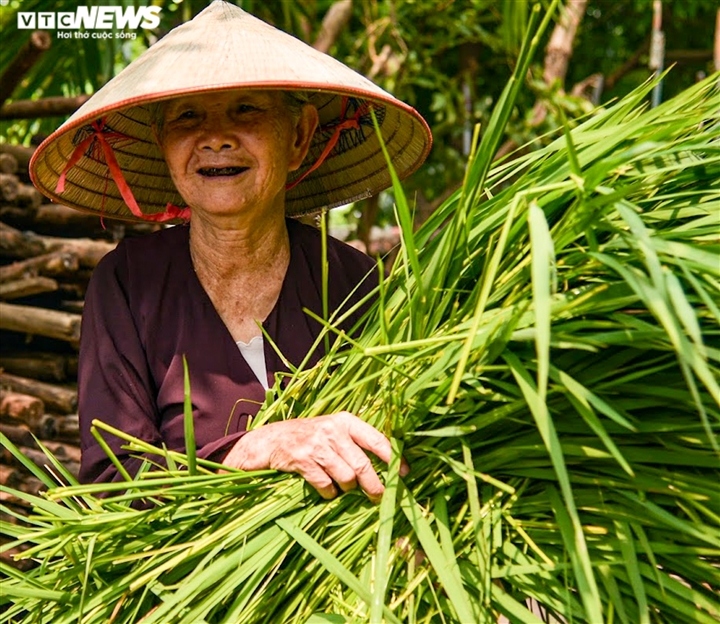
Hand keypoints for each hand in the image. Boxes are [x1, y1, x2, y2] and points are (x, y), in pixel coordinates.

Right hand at [222, 411, 408, 500]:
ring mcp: (317, 445)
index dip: (393, 458)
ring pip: (346, 478)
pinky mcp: (302, 460)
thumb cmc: (309, 436)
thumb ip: (356, 442)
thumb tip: (388, 465)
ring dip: (347, 488)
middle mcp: (333, 431)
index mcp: (346, 421)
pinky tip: (326, 489)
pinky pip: (325, 485)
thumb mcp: (333, 430)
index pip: (377, 439)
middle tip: (379, 497)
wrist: (270, 440)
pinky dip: (329, 492)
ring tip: (343, 487)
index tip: (404, 474)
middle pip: (363, 465)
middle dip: (374, 486)